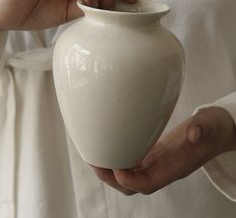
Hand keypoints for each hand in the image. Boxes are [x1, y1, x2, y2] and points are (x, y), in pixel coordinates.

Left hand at [92, 107, 235, 194]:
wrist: (215, 131)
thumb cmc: (213, 129)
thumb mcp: (210, 125)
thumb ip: (203, 129)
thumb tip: (193, 132)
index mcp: (176, 166)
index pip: (150, 183)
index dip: (131, 181)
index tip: (116, 169)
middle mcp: (164, 169)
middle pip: (134, 185)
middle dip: (113, 179)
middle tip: (96, 164)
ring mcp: (158, 163)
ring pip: (131, 177)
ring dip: (112, 171)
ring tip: (96, 157)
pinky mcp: (154, 154)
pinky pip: (134, 164)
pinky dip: (120, 160)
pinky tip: (110, 149)